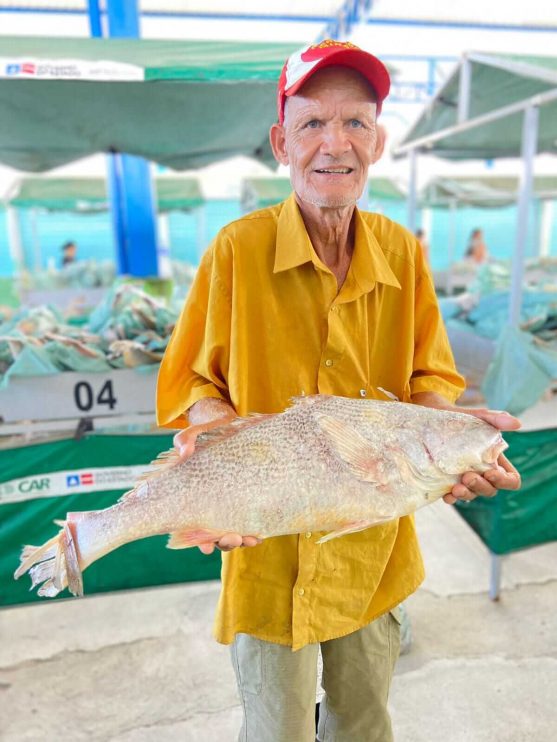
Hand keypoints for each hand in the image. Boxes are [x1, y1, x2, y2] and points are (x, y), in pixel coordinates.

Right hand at [173, 416, 260, 553]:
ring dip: (244, 539)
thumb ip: (185, 440)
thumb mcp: (193, 434)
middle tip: (231, 538)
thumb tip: (185, 451)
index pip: (196, 527)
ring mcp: (235, 502)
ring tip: (251, 539)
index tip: (206, 546)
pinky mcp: (251, 495)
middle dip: (226, 541)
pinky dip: (258, 527)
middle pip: (219, 534)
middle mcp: (216, 505)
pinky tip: (264, 531)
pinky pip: (255, 518)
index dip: (200, 541)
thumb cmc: (206, 432)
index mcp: (197, 498)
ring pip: (238, 531)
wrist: (228, 424)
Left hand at [442, 407, 521, 503]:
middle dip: (481, 486)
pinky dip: (451, 498)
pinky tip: (446, 495)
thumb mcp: (477, 416)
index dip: (504, 481)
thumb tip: (517, 423)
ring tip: (455, 488)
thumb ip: (495, 419)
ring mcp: (465, 478)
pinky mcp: (448, 481)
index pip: (510, 479)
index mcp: (495, 459)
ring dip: (466, 494)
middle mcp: (482, 472)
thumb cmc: (459, 417)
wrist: (431, 417)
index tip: (490, 473)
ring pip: (473, 494)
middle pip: (491, 490)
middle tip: (467, 477)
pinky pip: (453, 495)